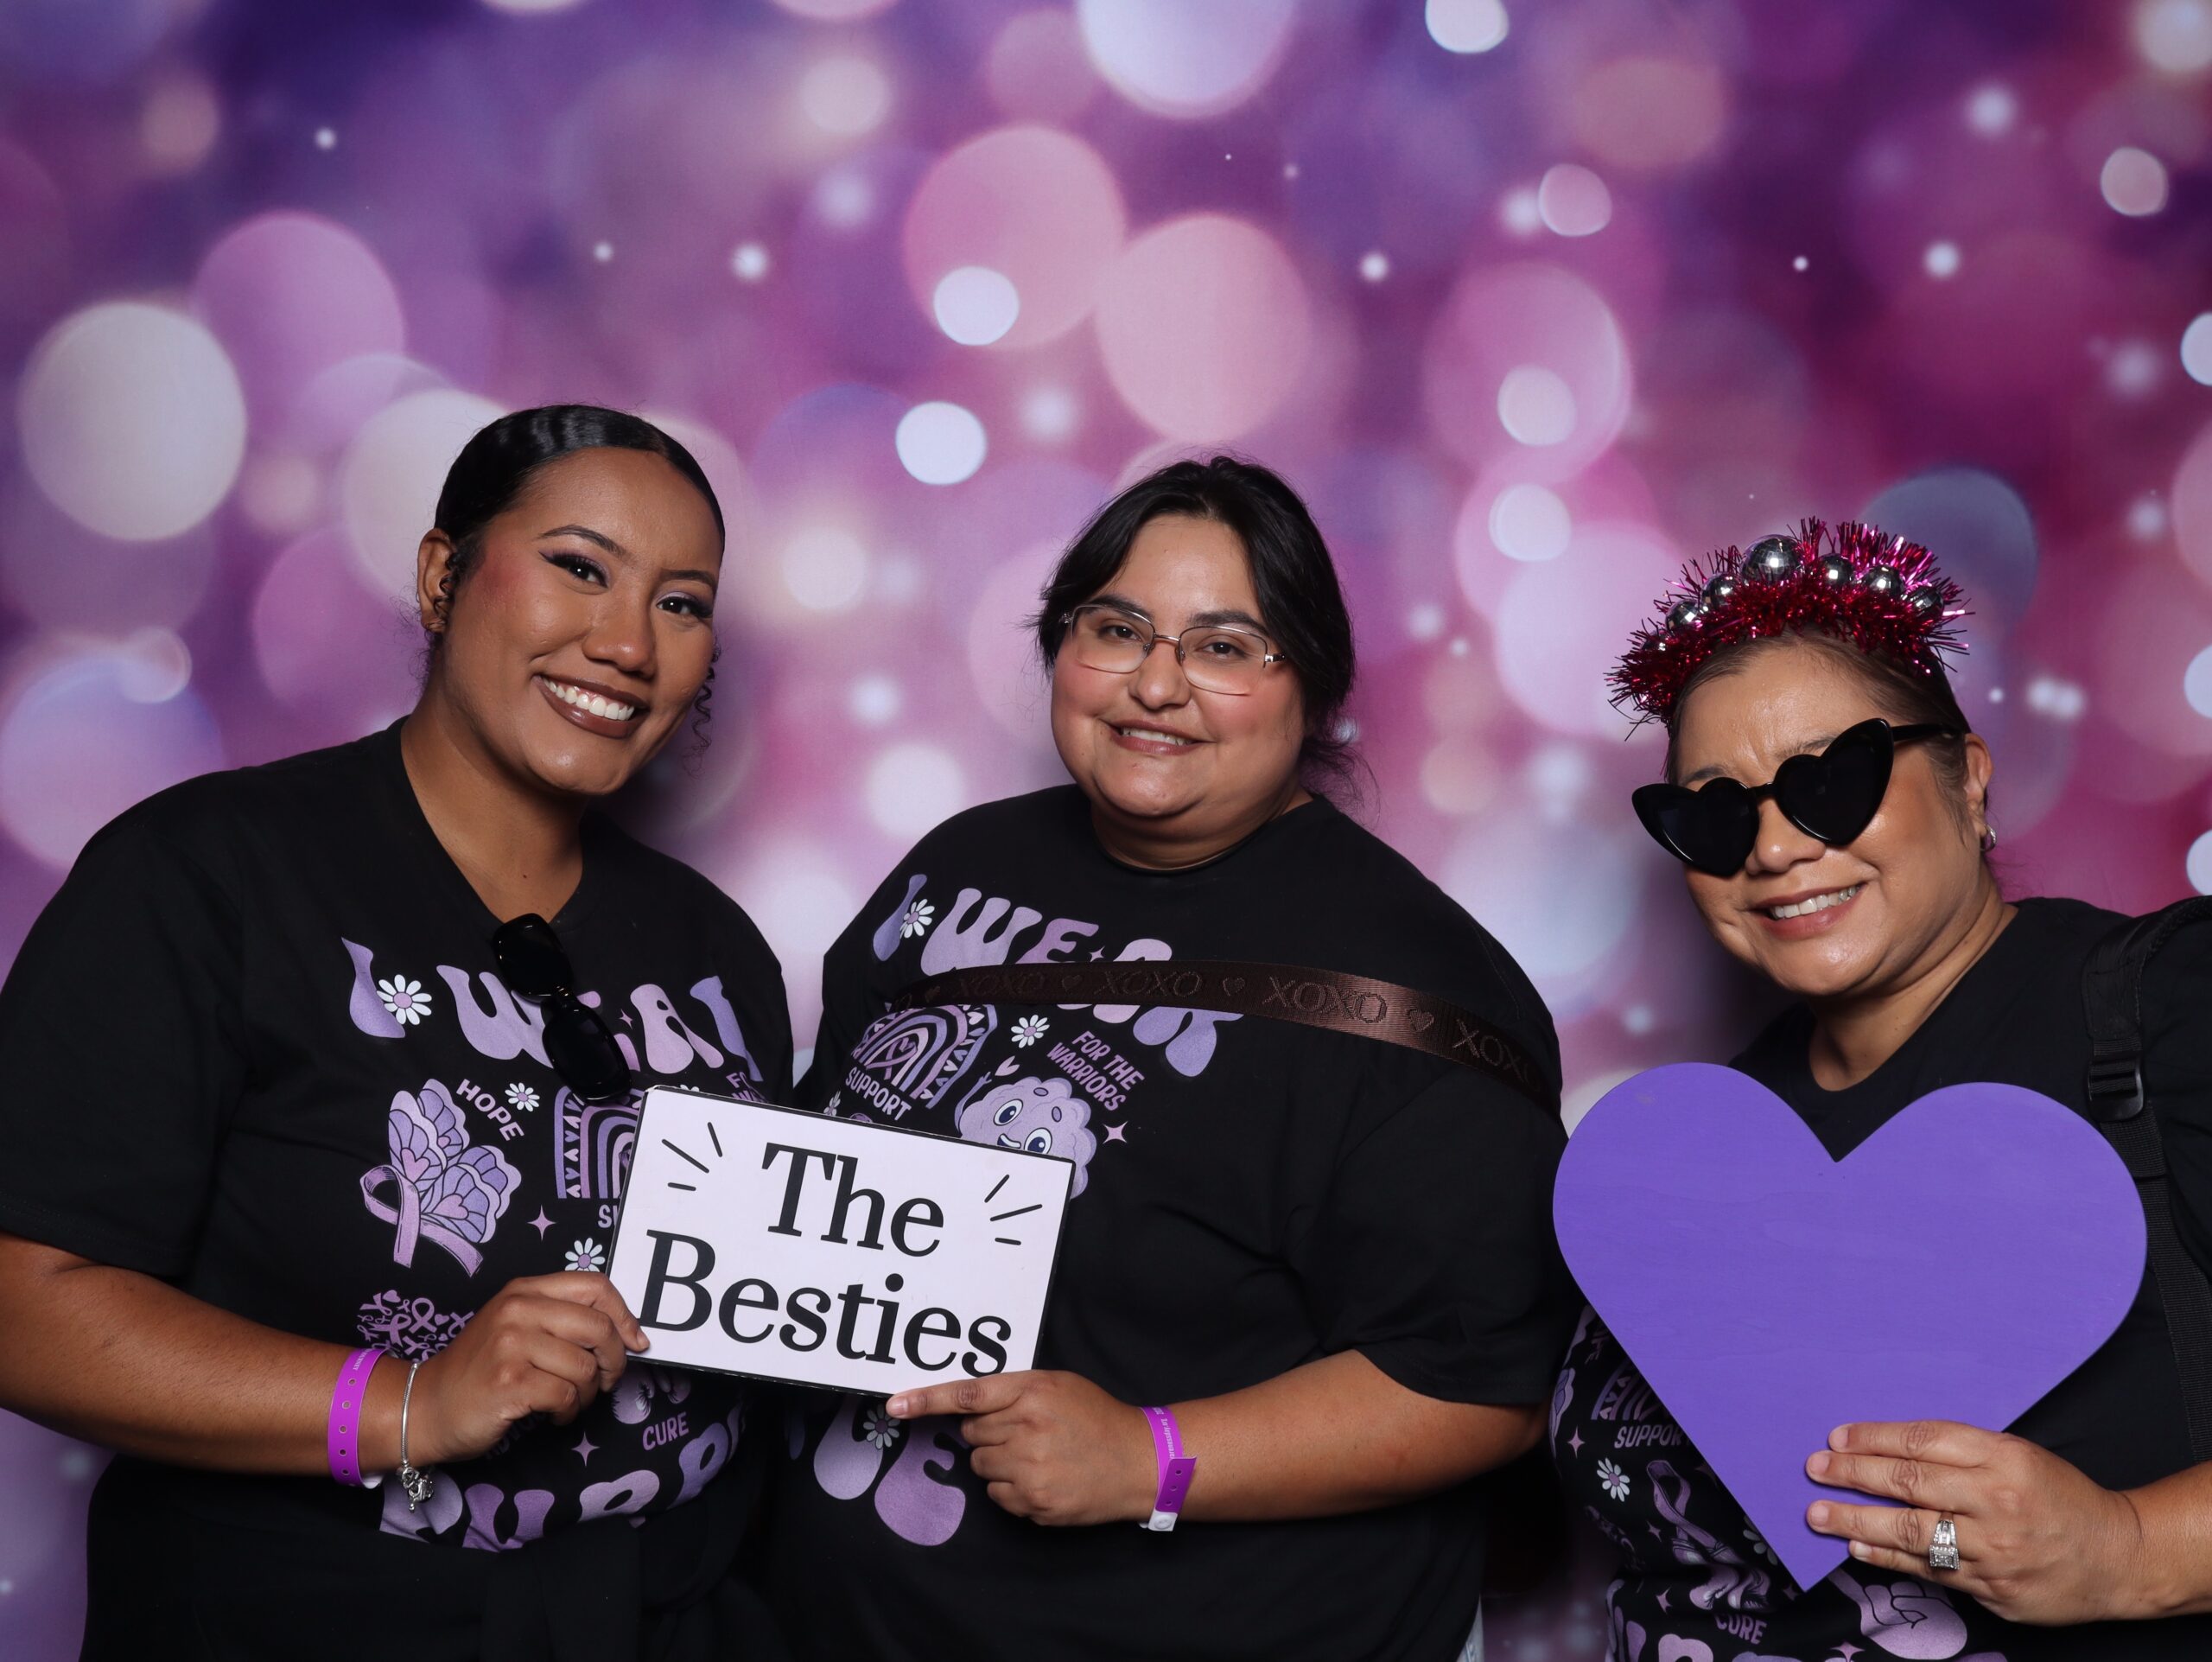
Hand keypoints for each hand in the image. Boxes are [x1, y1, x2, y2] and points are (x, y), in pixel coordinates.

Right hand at [406, 1272, 648, 1465]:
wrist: (425, 1407)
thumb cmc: (480, 1371)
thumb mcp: (516, 1327)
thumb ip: (562, 1319)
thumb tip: (628, 1335)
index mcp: (524, 1290)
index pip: (595, 1285)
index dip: (625, 1316)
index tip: (636, 1342)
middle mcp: (518, 1309)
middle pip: (598, 1327)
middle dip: (614, 1361)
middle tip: (605, 1381)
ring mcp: (511, 1344)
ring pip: (585, 1367)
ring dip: (588, 1393)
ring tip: (569, 1400)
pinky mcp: (509, 1382)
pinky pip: (566, 1396)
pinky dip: (569, 1412)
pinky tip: (554, 1415)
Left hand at [886, 1371, 1154, 1526]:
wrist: (1139, 1461)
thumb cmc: (1095, 1418)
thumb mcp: (1057, 1385)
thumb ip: (1013, 1390)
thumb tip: (967, 1408)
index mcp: (1032, 1392)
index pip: (967, 1394)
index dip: (925, 1399)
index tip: (894, 1404)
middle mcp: (1027, 1429)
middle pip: (971, 1435)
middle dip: (990, 1434)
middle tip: (1025, 1433)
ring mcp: (1030, 1468)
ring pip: (981, 1466)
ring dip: (1000, 1462)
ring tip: (1039, 1457)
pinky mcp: (1034, 1502)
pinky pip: (997, 1496)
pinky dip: (1013, 1490)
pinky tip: (1043, 1479)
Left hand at [1805, 1419, 2144, 1624]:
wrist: (2118, 1557)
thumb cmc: (2060, 1497)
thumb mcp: (2018, 1455)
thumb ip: (1961, 1452)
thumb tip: (1887, 1449)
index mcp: (2003, 1457)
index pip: (1923, 1441)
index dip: (1873, 1438)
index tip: (1837, 1437)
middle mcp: (1996, 1501)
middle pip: (1909, 1482)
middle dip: (1853, 1474)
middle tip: (1815, 1468)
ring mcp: (1994, 1550)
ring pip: (1911, 1531)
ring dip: (1856, 1520)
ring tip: (1818, 1513)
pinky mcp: (1993, 1589)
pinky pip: (1930, 1570)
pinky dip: (1888, 1557)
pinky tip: (1858, 1546)